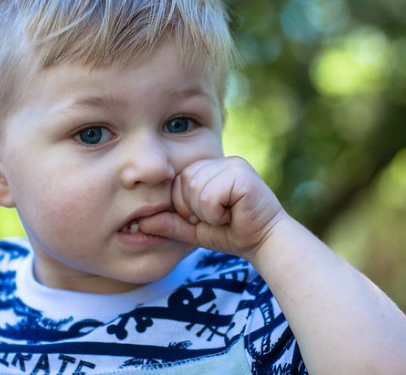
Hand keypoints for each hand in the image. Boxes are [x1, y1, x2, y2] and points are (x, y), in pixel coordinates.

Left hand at [138, 156, 285, 260]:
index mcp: (210, 169)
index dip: (186, 207)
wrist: (265, 243)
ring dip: (207, 212)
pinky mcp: (241, 174)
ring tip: (228, 214)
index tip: (210, 216)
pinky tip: (235, 213)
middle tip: (220, 216)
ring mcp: (232, 165)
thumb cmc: (233, 233)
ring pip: (195, 188)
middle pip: (184, 182)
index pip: (177, 182)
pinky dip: (217, 213)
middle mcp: (221, 162)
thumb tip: (140, 223)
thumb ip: (170, 223)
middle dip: (195, 209)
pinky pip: (209, 195)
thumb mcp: (195, 229)